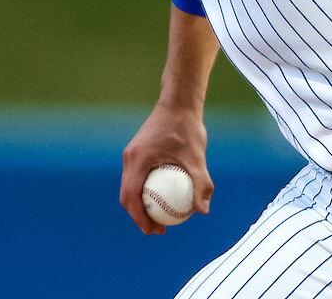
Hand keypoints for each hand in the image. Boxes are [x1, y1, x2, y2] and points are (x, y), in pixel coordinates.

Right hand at [119, 101, 212, 234]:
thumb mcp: (197, 156)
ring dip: (141, 204)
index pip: (131, 197)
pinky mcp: (138, 151)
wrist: (179, 101)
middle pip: (127, 195)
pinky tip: (164, 196)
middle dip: (139, 216)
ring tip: (160, 217)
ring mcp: (132, 154)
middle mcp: (129, 158)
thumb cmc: (187, 127)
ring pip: (131, 186)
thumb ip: (201, 182)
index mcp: (137, 161)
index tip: (154, 231)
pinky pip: (138, 177)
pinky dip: (146, 190)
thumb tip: (203, 210)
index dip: (139, 218)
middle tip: (157, 229)